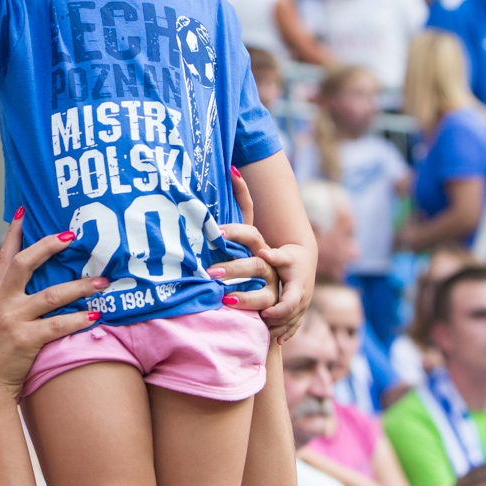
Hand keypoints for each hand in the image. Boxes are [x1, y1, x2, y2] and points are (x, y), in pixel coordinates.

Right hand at [0, 209, 109, 396]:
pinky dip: (79, 320)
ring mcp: (11, 321)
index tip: (25, 211)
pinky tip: (96, 316)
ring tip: (103, 282)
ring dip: (80, 287)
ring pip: (51, 295)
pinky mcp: (25, 340)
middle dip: (48, 246)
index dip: (15, 233)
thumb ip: (7, 301)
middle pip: (24, 263)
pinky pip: (58, 325)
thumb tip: (32, 284)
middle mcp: (0, 303)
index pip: (3, 257)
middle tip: (73, 235)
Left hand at [210, 169, 277, 312]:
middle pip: (255, 265)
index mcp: (258, 244)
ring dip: (244, 297)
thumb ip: (239, 202)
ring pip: (263, 293)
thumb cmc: (251, 255)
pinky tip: (240, 318)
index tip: (218, 234)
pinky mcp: (273, 306)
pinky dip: (253, 315)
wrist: (274, 287)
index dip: (236, 232)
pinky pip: (266, 311)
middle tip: (210, 273)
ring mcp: (273, 287)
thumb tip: (232, 166)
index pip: (248, 233)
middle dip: (234, 269)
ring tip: (224, 299)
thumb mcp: (239, 236)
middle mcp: (269, 265)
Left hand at [259, 241, 316, 343]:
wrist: (306, 258)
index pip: (289, 304)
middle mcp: (302, 300)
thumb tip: (262, 252)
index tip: (264, 313)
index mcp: (297, 288)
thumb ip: (273, 255)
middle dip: (274, 323)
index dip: (277, 311)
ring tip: (263, 335)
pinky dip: (287, 333)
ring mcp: (303, 306)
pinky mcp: (301, 309)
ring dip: (278, 330)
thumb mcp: (283, 254)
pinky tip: (277, 342)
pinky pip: (295, 325)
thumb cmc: (292, 256)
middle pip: (289, 318)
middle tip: (256, 326)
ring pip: (291, 324)